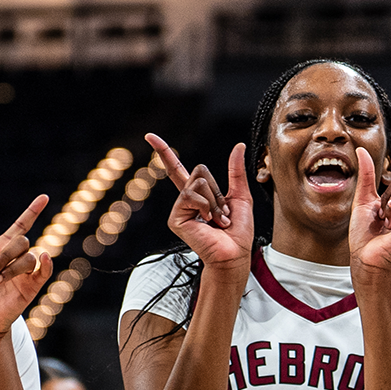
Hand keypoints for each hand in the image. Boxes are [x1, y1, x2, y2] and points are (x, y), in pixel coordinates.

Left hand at [0, 196, 52, 336]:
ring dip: (13, 267)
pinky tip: (42, 260)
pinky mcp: (29, 288)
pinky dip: (45, 265)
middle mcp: (13, 259)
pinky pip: (43, 271)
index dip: (31, 211)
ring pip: (29, 257)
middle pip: (21, 241)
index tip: (44, 198)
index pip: (19, 226)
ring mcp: (23, 273)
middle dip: (7, 254)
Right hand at [148, 134, 254, 270]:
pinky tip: (208, 222)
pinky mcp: (175, 218)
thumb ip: (236, 171)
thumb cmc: (238, 231)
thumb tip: (238, 146)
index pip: (178, 169)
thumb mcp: (240, 195)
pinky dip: (205, 206)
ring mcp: (179, 209)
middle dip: (217, 189)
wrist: (234, 253)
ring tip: (217, 219)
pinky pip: (190, 196)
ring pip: (197, 183)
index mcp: (198, 195)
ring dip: (214, 200)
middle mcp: (186, 200)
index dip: (164, 152)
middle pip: (199, 170)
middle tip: (222, 212)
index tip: (150, 136)